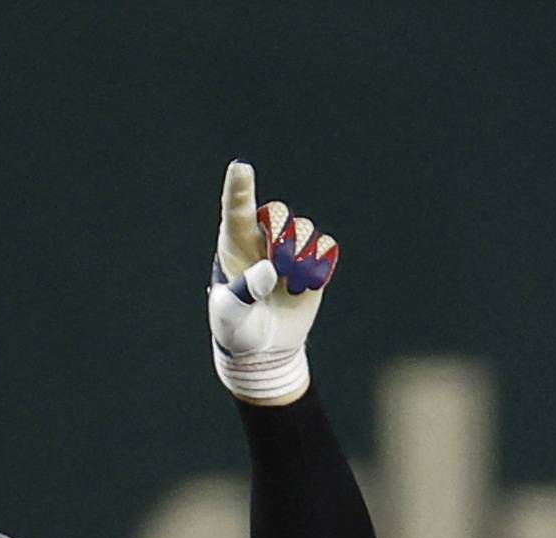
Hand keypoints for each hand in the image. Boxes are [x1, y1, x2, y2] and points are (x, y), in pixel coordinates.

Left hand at [206, 160, 337, 404]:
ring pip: (304, 229)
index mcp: (233, 246)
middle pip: (279, 212)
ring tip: (288, 285)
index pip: (236, 211)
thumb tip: (268, 269)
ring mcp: (287, 250)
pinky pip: (325, 247)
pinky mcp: (311, 263)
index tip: (240, 167)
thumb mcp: (230, 316)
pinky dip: (318, 265)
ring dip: (299, 255)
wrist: (262, 351)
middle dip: (282, 234)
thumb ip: (243, 292)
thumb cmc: (236, 330)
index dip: (239, 189)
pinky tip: (303, 286)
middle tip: (277, 267)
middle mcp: (261, 241)